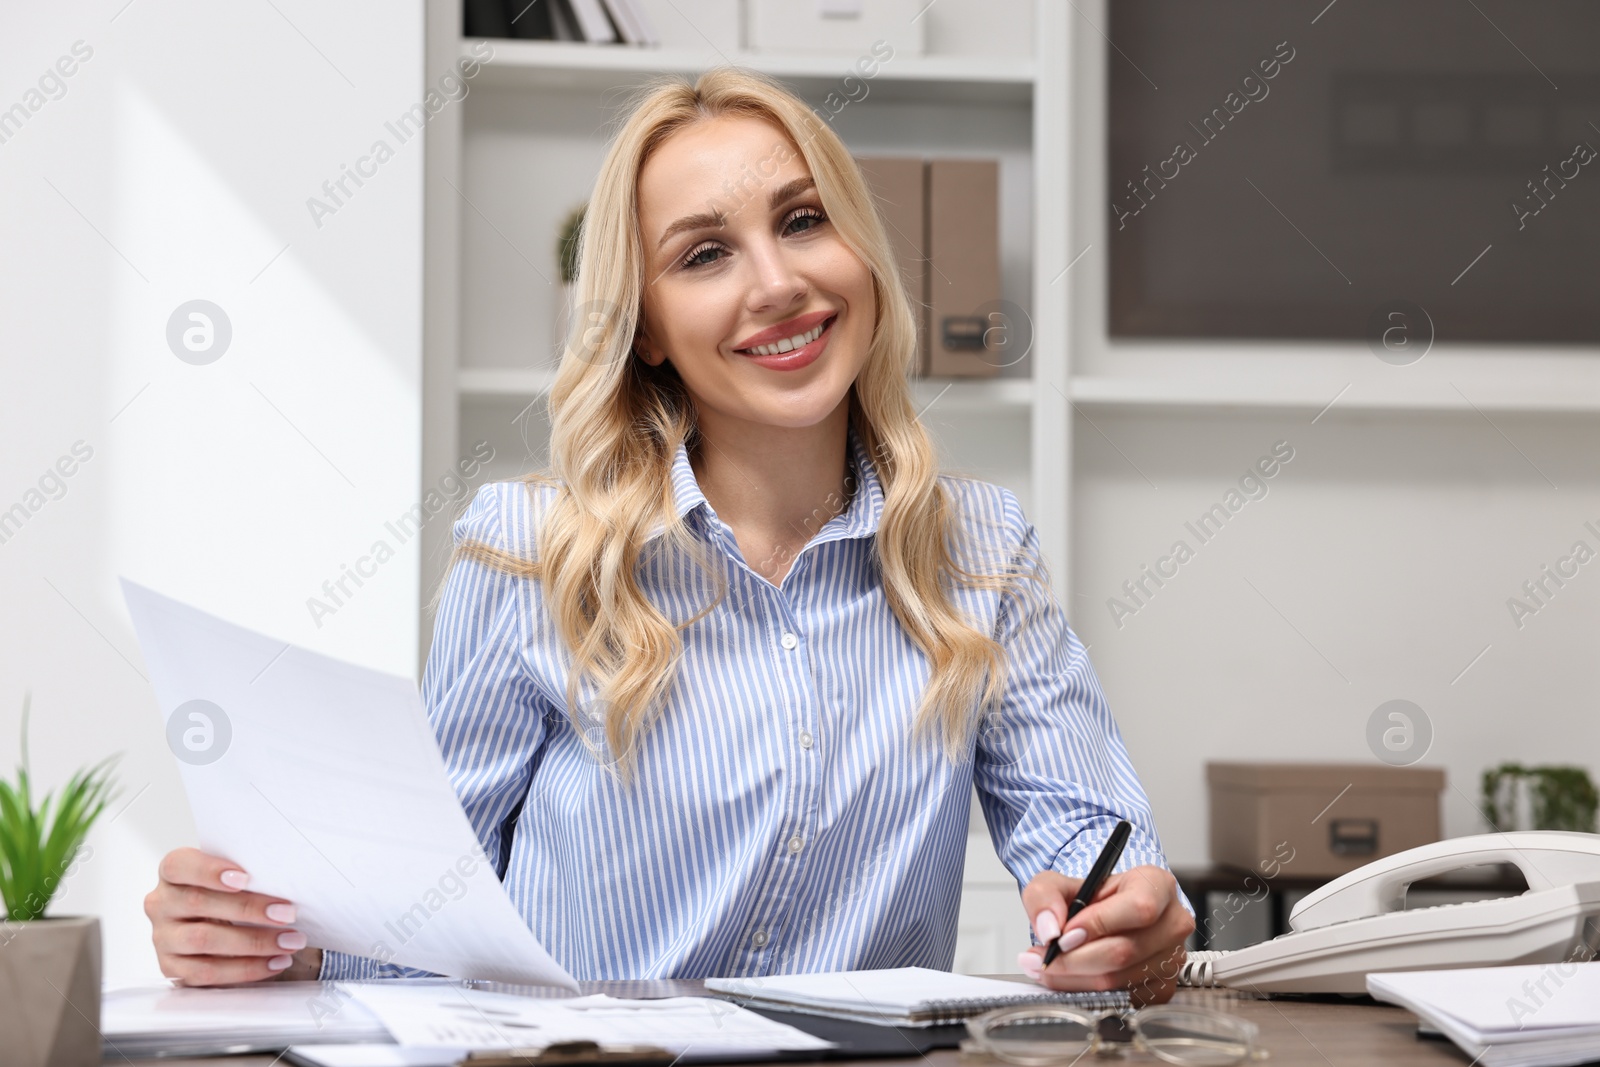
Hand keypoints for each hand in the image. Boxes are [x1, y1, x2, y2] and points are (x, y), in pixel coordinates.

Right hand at [145, 848, 319, 985]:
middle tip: (287, 914)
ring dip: (253, 942)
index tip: (244, 878)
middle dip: (249, 909)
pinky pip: (207, 972)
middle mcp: (161, 903)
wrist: (226, 925)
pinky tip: (274, 961)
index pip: (180, 865)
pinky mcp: (172, 968)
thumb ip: (248, 875)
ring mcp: (164, 937)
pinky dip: (246, 968)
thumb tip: (285, 877)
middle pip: (198, 903)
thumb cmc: (233, 893)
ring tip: (289, 942)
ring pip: (203, 940)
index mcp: (173, 872)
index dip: (209, 870)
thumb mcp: (236, 878)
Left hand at [1017, 865, 1194, 1005]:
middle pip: (1125, 951)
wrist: (1100, 917)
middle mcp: (1173, 922)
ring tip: (1047, 967)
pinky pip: (1121, 1000)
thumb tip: (1050, 930)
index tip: (1063, 935)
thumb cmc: (1087, 898)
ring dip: (1074, 979)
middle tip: (1042, 958)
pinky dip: (1087, 993)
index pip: (1138, 908)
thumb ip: (1045, 896)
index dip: (1098, 924)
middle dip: (1074, 960)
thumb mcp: (1057, 883)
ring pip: (1119, 980)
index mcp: (1157, 885)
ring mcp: (1172, 959)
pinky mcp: (1163, 989)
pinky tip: (1068, 979)